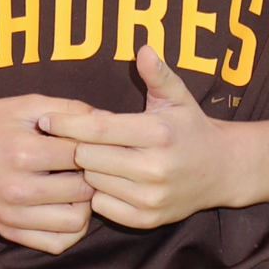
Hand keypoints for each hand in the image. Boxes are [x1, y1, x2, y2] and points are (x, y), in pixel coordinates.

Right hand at [0, 94, 96, 251]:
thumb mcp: (24, 105)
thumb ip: (68, 108)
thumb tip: (109, 118)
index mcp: (22, 153)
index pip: (82, 155)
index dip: (96, 147)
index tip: (95, 142)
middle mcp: (17, 189)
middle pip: (83, 190)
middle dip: (94, 176)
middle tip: (92, 165)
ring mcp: (12, 215)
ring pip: (75, 222)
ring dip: (86, 205)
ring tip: (79, 187)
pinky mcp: (9, 231)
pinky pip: (56, 244)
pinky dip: (71, 230)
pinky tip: (67, 208)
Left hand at [71, 47, 233, 226]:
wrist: (222, 170)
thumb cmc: (190, 128)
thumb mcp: (178, 97)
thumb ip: (158, 74)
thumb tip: (143, 48)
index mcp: (157, 132)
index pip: (97, 128)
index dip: (66, 124)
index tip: (45, 121)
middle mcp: (154, 167)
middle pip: (87, 157)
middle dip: (78, 147)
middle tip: (79, 141)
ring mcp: (150, 196)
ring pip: (92, 182)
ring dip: (88, 171)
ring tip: (97, 160)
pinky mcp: (146, 219)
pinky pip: (102, 206)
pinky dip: (99, 193)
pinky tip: (110, 181)